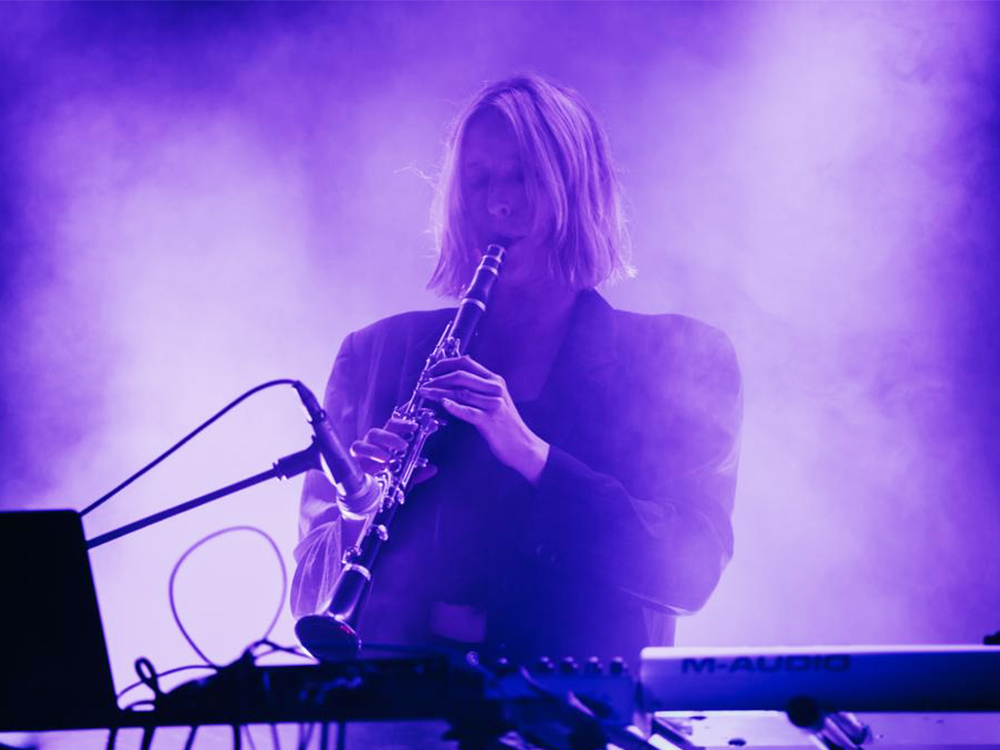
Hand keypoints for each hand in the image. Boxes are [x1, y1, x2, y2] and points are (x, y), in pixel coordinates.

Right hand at [350, 417, 437, 483]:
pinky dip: (369, 453)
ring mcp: (365, 447)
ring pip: (372, 435)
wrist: (364, 496)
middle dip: (394, 435)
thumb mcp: (403, 479)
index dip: (405, 422)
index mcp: (388, 442)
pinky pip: (358, 448)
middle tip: (404, 446)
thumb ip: (417, 473)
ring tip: (389, 457)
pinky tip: (378, 463)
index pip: (395, 425)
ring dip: (382, 444)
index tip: (416, 425)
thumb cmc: (384, 482)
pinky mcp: (355, 456)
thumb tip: (433, 469)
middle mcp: (376, 442)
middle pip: (385, 428)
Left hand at [418, 355, 548, 484]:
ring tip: (424, 393)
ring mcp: (493, 404)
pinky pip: (468, 411)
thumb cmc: (505, 424)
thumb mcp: (495, 399)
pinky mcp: (490, 420)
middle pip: (461, 376)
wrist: (522, 445)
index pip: (467, 362)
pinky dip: (453, 407)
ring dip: (438, 392)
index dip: (446, 364)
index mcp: (495, 380)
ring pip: (460, 393)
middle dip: (438, 378)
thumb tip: (456, 375)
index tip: (432, 370)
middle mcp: (495, 388)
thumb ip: (479, 387)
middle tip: (424, 383)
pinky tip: (442, 404)